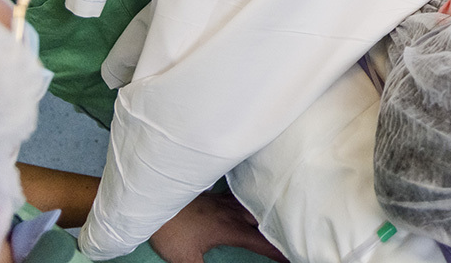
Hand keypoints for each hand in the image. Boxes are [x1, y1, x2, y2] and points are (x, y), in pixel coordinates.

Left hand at [149, 192, 286, 262]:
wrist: (155, 201)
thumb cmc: (171, 231)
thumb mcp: (186, 259)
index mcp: (230, 229)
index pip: (262, 242)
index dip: (278, 250)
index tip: (292, 255)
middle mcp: (233, 213)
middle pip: (264, 218)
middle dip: (281, 225)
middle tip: (295, 229)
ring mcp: (225, 201)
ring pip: (255, 204)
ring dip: (269, 209)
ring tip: (283, 210)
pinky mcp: (216, 195)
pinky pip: (241, 194)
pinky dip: (252, 196)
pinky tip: (254, 195)